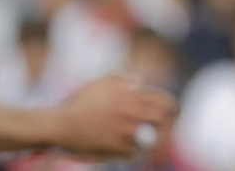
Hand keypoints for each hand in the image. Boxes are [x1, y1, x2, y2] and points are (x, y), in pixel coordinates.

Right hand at [49, 75, 177, 158]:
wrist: (61, 125)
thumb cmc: (80, 103)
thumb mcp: (103, 83)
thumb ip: (126, 81)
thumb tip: (142, 83)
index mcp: (131, 97)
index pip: (164, 101)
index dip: (172, 107)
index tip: (174, 111)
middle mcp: (132, 113)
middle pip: (162, 119)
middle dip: (167, 123)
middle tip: (165, 128)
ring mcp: (125, 132)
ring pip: (152, 138)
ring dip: (154, 140)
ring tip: (153, 142)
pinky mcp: (117, 148)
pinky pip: (136, 152)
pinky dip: (136, 152)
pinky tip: (133, 151)